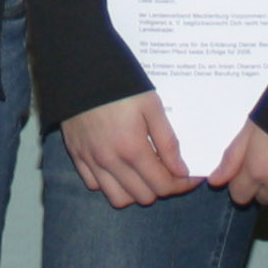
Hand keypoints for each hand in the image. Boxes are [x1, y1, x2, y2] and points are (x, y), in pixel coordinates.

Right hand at [60, 91, 199, 207]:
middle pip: (144, 197)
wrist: (79, 69)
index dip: (182, 185)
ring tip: (144, 173)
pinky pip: (95, 186)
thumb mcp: (151, 106)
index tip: (190, 177)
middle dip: (162, 188)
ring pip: (119, 199)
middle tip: (168, 171)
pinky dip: (111, 184)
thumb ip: (167, 141)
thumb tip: (181, 171)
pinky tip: (120, 167)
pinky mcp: (76, 156)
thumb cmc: (120, 84)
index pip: (163, 185)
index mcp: (132, 148)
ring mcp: (91, 160)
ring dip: (136, 191)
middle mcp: (110, 161)